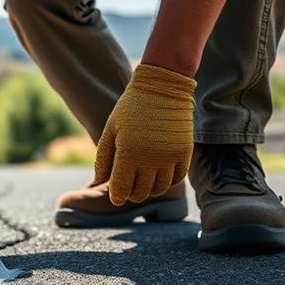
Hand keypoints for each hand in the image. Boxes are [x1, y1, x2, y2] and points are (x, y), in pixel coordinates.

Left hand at [93, 64, 195, 205]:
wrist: (163, 87)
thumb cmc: (131, 108)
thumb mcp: (111, 129)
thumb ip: (103, 158)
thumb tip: (100, 182)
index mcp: (127, 154)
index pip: (121, 190)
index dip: (117, 196)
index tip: (116, 195)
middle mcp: (150, 159)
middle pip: (140, 193)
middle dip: (131, 194)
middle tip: (129, 186)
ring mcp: (169, 157)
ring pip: (159, 189)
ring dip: (150, 189)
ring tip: (143, 180)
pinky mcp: (184, 152)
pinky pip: (177, 178)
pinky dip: (168, 180)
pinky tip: (160, 173)